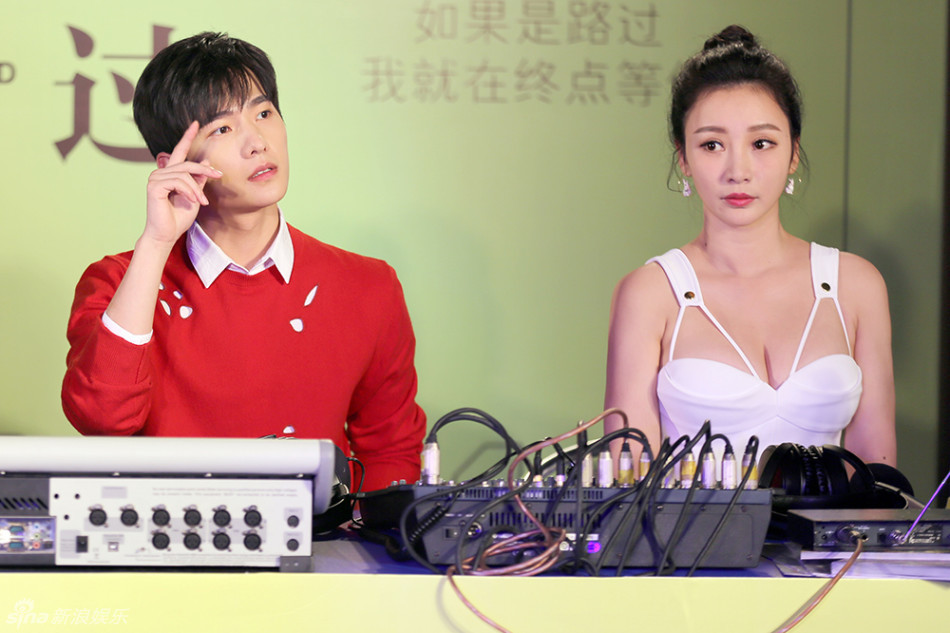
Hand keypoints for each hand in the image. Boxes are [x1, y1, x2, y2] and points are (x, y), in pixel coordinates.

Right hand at [142, 121, 221, 246]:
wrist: (167, 233)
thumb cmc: (179, 217)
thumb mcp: (195, 195)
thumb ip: (198, 179)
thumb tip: (204, 161)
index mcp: (171, 173)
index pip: (180, 151)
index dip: (187, 136)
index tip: (196, 123)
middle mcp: (161, 172)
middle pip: (187, 163)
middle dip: (205, 170)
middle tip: (218, 176)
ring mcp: (156, 178)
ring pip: (184, 174)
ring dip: (197, 188)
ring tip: (202, 201)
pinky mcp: (154, 185)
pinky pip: (178, 182)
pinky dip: (189, 191)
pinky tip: (194, 201)